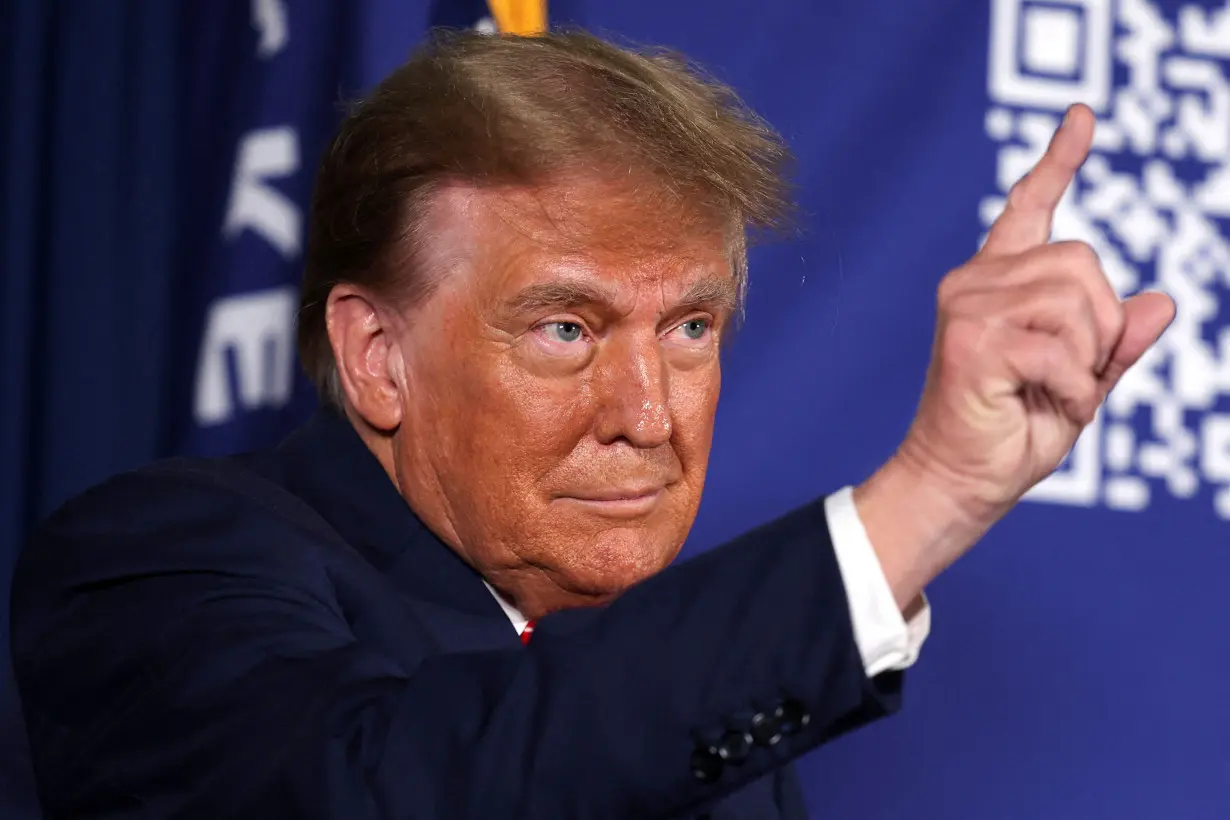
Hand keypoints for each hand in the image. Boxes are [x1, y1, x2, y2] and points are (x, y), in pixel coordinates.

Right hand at [855, 104, 1175, 606]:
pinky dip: (1075, 389)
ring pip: (1077, 297)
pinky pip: (1062, 347)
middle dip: (1102, 325)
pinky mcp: (970, 338)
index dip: (1059, 161)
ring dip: (1088, 358)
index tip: (1083, 116)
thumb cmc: (1012, 432)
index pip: (1030, 207)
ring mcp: (967, 305)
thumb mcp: (1083, 383)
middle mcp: (975, 281)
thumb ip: (1116, 342)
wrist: (961, 483)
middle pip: (1082, 260)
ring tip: (1054, 391)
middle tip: (1074, 375)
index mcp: (998, 283)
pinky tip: (1044, 407)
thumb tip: (1162, 301)